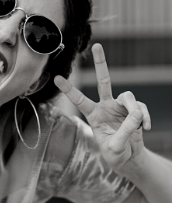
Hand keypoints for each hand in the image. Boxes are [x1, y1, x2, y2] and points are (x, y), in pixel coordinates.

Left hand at [54, 43, 150, 171]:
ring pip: (128, 96)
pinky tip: (145, 128)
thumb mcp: (114, 148)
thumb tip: (136, 116)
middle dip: (101, 63)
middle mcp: (105, 106)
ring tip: (138, 126)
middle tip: (97, 45)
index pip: (79, 99)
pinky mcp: (134, 110)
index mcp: (93, 115)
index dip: (69, 89)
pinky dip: (144, 118)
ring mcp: (120, 106)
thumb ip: (123, 133)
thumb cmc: (115, 154)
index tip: (56, 78)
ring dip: (135, 111)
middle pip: (104, 80)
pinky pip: (141, 108)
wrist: (129, 158)